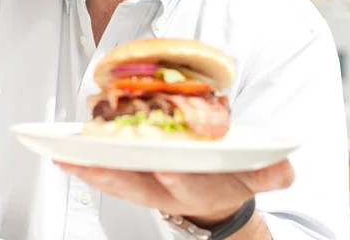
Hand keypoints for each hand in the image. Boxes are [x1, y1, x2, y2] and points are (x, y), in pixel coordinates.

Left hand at [55, 159, 293, 225]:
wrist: (213, 197)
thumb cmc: (229, 178)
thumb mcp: (257, 175)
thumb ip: (270, 171)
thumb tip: (286, 168)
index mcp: (198, 185)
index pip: (187, 184)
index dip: (178, 178)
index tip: (167, 168)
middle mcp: (166, 188)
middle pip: (138, 184)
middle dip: (115, 174)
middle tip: (90, 160)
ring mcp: (145, 185)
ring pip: (114, 180)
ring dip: (89, 168)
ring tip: (64, 154)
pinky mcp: (129, 177)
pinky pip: (103, 172)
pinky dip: (83, 164)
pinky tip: (63, 152)